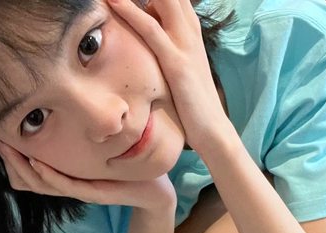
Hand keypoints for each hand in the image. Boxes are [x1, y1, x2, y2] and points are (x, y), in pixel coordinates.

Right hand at [0, 138, 176, 212]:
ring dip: (24, 168)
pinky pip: (68, 186)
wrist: (156, 188)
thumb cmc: (130, 165)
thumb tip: (65, 113)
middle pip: (32, 178)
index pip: (33, 168)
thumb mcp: (103, 148)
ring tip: (7, 151)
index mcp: (70, 175)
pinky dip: (51, 176)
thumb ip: (83, 136)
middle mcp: (72, 185)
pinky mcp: (96, 192)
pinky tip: (38, 163)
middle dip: (12, 161)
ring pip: (45, 183)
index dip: (14, 157)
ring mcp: (82, 190)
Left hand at [107, 0, 230, 153]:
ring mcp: (184, 44)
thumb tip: (145, 41)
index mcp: (190, 29)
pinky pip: (151, 30)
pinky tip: (114, 2)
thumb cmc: (192, 101)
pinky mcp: (177, 63)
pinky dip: (131, 12)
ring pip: (162, 1)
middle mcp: (189, 30)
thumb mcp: (179, 67)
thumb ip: (166, 49)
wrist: (212, 127)